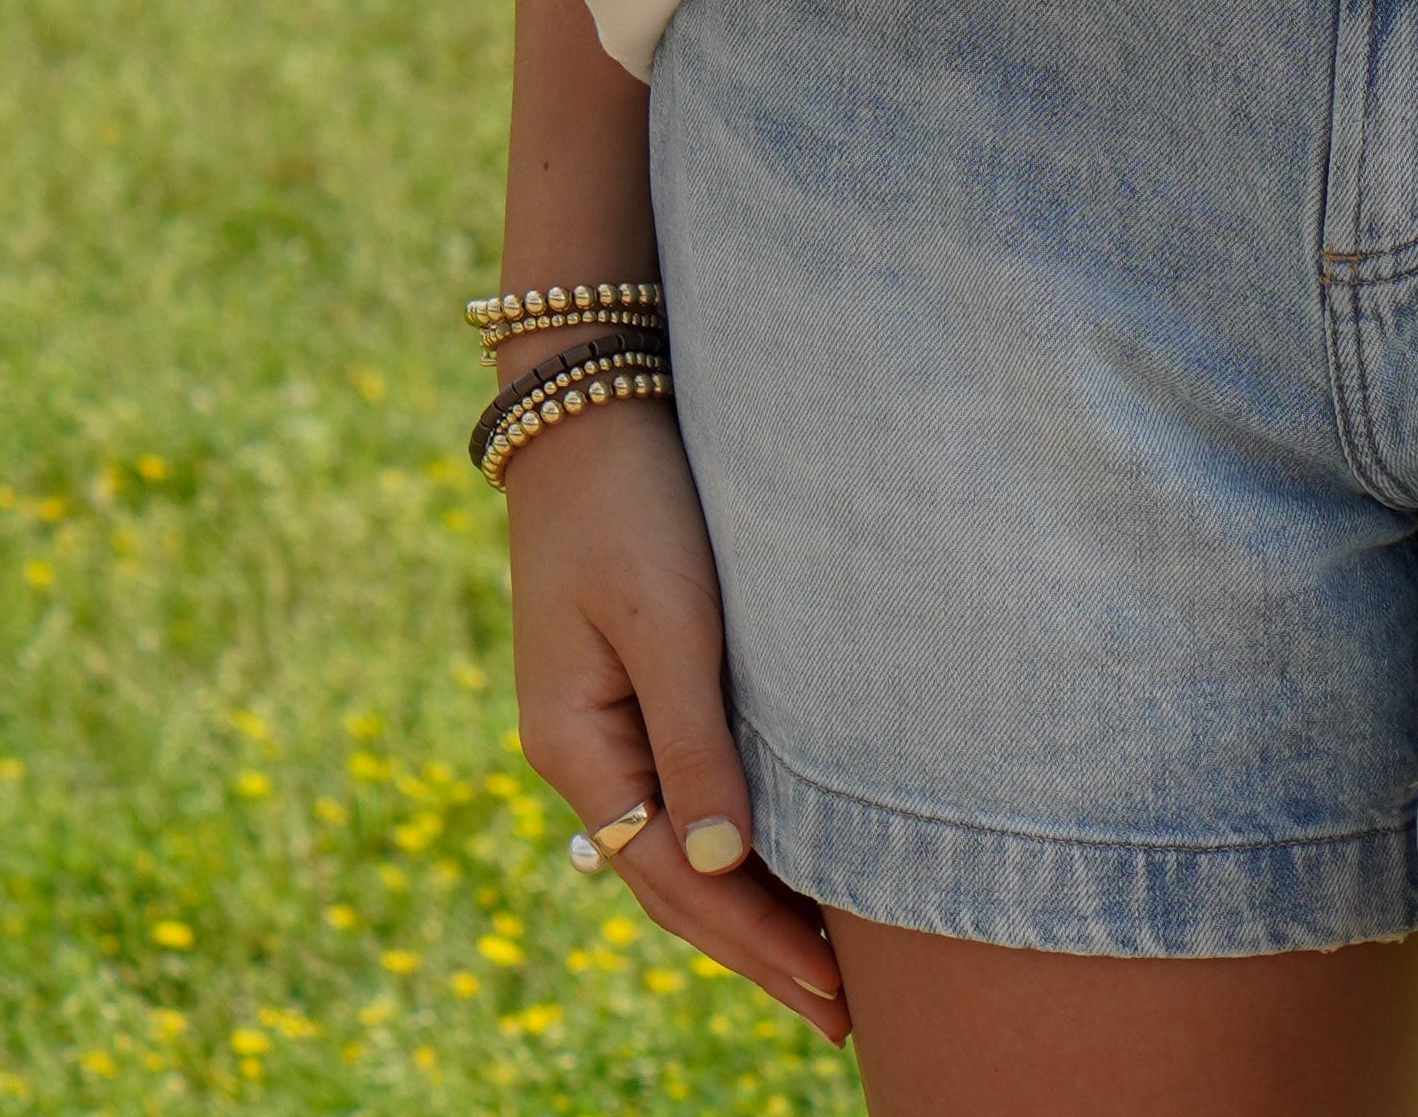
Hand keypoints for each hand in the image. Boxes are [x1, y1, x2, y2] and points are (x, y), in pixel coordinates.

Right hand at [506, 401, 851, 1041]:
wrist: (590, 402)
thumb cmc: (635, 502)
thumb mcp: (669, 624)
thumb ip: (695, 744)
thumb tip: (723, 865)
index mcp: (578, 746)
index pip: (677, 880)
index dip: (756, 942)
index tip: (829, 994)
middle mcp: (582, 749)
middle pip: (672, 881)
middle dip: (755, 947)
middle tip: (839, 1014)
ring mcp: (599, 719)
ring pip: (676, 844)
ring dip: (744, 904)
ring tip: (820, 961)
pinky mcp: (628, 680)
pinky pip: (679, 792)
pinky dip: (730, 839)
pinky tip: (776, 856)